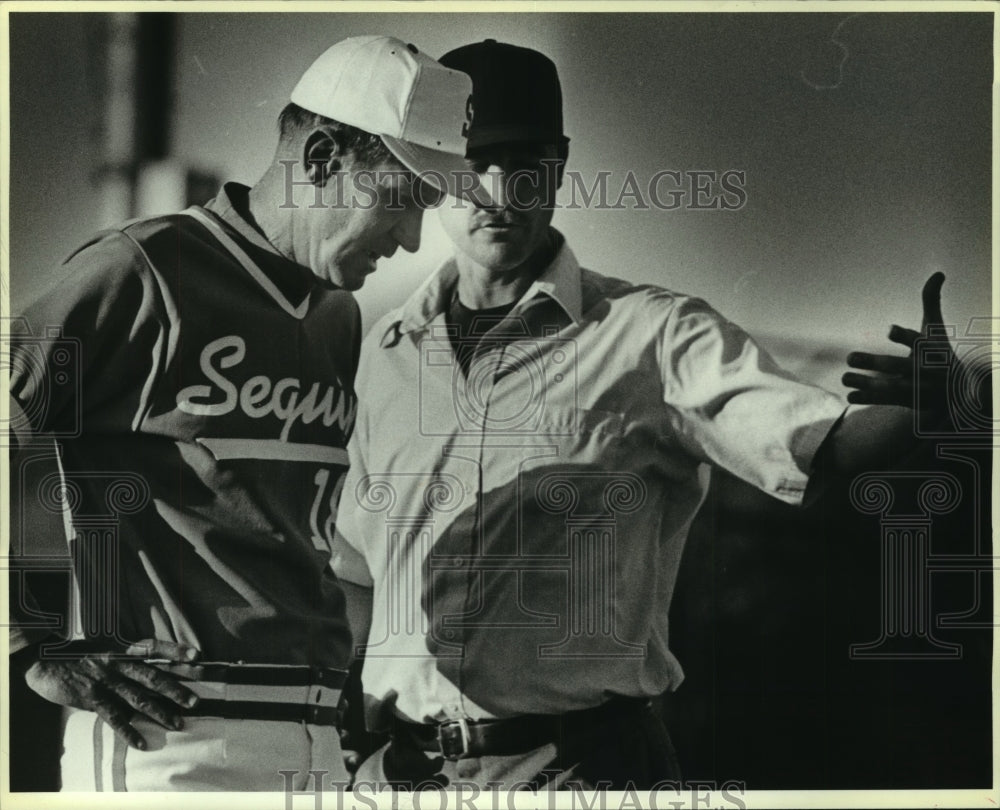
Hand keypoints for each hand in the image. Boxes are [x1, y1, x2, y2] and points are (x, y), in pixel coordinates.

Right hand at [23, 638, 200, 749]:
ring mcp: (105, 681)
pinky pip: (114, 717)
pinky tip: (142, 743)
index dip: (175, 650)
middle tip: (195, 702)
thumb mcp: (104, 647)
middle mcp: (117, 663)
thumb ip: (125, 656)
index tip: (197, 655)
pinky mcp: (92, 698)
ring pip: (138, 698)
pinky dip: (129, 731)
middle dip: (175, 689)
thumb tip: (149, 664)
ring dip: (160, 712)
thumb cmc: (77, 653)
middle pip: (152, 676)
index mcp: (122, 649)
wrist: (43, 659)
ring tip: (178, 723)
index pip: (154, 647)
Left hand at [843, 272, 952, 412]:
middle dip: (875, 363)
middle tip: (850, 356)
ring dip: (866, 383)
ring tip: (845, 377)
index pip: (919, 341)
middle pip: (900, 367)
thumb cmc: (940, 352)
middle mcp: (925, 370)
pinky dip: (868, 399)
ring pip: (890, 387)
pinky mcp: (910, 401)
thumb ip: (932, 302)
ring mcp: (918, 388)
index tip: (889, 329)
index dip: (905, 335)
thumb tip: (938, 273)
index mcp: (931, 349)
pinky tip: (849, 395)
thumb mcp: (936, 328)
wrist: (959, 390)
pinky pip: (888, 401)